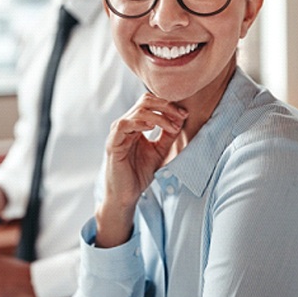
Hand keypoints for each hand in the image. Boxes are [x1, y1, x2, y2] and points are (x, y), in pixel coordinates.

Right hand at [96, 93, 187, 247]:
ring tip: (171, 126)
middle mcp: (125, 124)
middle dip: (165, 106)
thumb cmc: (139, 173)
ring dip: (158, 116)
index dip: (168, 105)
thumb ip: (168, 135)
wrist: (126, 194)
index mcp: (135, 124)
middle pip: (144, 101)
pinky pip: (123, 125)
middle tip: (180, 116)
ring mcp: (118, 133)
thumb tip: (180, 119)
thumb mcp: (160, 151)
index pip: (150, 103)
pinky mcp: (113, 143)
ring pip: (137, 111)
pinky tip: (151, 127)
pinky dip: (138, 122)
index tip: (184, 114)